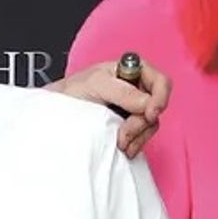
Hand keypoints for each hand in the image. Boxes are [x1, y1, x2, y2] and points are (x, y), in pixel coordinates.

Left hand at [46, 57, 170, 158]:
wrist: (56, 111)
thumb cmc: (71, 91)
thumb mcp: (95, 85)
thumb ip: (123, 91)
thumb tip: (148, 104)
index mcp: (131, 70)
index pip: (160, 82)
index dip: (160, 98)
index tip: (149, 114)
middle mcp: (136, 88)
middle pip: (158, 107)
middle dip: (142, 123)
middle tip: (124, 134)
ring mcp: (134, 108)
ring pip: (151, 124)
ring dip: (137, 136)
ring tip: (119, 142)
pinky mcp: (129, 125)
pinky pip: (143, 136)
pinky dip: (135, 143)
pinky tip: (123, 147)